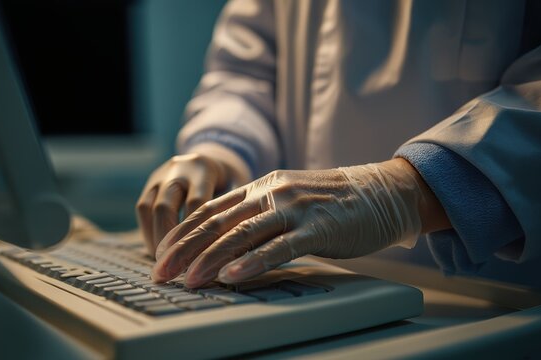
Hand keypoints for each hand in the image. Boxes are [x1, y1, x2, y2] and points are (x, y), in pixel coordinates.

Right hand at [136, 153, 239, 255]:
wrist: (215, 157)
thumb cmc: (232, 180)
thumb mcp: (241, 188)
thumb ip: (236, 212)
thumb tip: (232, 250)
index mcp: (203, 168)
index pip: (196, 205)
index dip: (197, 234)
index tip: (201, 259)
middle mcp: (178, 168)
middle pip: (165, 207)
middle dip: (168, 240)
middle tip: (174, 267)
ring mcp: (160, 174)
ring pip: (148, 207)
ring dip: (154, 238)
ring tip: (164, 262)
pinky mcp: (150, 183)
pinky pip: (142, 208)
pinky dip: (148, 231)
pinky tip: (158, 250)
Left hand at [151, 158, 449, 287]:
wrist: (380, 192)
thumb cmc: (330, 204)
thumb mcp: (286, 201)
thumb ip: (256, 216)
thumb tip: (222, 243)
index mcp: (260, 187)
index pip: (210, 211)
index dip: (182, 234)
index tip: (160, 256)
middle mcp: (271, 193)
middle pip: (217, 222)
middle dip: (185, 249)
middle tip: (161, 273)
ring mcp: (294, 208)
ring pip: (243, 233)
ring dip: (211, 258)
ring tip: (189, 280)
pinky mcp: (317, 227)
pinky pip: (280, 246)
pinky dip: (254, 262)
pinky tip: (232, 276)